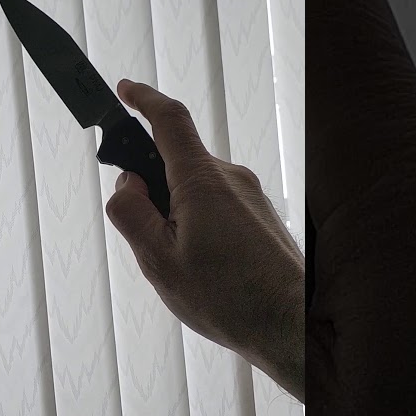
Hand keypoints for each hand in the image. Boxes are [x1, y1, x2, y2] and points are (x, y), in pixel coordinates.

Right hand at [105, 79, 304, 401]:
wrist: (292, 326)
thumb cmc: (226, 298)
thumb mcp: (159, 262)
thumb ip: (133, 215)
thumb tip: (127, 184)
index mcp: (201, 181)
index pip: (168, 120)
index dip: (143, 99)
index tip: (124, 89)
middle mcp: (230, 177)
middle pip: (177, 162)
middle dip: (151, 186)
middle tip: (141, 234)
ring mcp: (249, 195)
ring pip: (196, 189)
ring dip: (176, 214)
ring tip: (181, 268)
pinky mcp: (260, 215)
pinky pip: (216, 206)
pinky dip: (198, 225)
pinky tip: (203, 271)